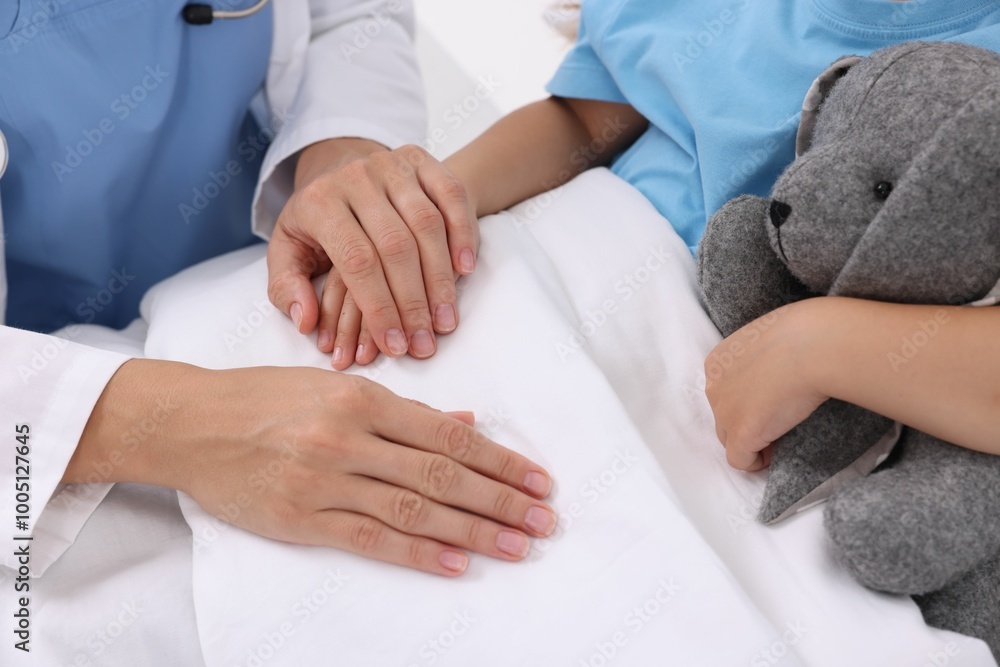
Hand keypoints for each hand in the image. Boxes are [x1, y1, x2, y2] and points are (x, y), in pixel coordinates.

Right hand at [70, 360, 554, 575]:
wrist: (191, 423)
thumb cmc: (265, 398)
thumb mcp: (334, 387)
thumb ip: (402, 409)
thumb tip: (466, 419)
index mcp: (362, 398)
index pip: (447, 434)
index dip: (498, 459)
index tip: (535, 478)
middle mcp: (348, 437)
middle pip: (441, 473)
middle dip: (499, 499)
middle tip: (543, 518)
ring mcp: (324, 479)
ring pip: (414, 508)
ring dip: (472, 530)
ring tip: (516, 544)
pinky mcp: (301, 517)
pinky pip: (370, 537)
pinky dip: (417, 553)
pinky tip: (456, 564)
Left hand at [266, 138, 478, 366]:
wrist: (339, 163)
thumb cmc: (317, 220)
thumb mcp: (287, 250)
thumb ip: (285, 288)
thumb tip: (305, 320)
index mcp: (319, 202)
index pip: (356, 260)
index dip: (378, 307)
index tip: (394, 345)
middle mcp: (356, 178)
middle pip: (395, 245)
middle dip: (413, 302)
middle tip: (424, 343)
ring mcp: (391, 165)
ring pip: (426, 223)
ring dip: (441, 278)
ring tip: (445, 320)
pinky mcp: (420, 159)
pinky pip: (451, 195)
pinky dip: (463, 233)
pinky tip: (465, 270)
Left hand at [704, 300, 829, 471]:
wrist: (813, 346)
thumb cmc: (804, 335)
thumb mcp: (770, 340)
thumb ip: (762, 360)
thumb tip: (779, 374)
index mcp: (718, 361)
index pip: (725, 392)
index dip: (747, 402)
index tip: (772, 403)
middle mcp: (713, 387)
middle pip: (724, 417)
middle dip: (748, 423)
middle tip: (778, 422)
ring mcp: (725, 412)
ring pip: (730, 439)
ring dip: (752, 441)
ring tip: (780, 437)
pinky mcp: (741, 434)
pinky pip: (740, 460)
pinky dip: (756, 462)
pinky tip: (774, 454)